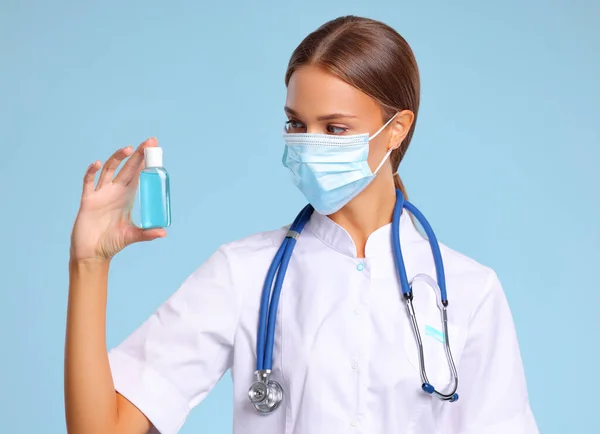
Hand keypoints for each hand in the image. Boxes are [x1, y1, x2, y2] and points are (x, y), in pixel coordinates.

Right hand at [70, 137, 165, 261]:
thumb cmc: (112, 243)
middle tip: (148, 142)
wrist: (92, 253)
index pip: (139, 175)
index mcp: (127, 197)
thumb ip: (147, 233)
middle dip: (137, 155)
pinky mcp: (88, 200)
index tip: (154, 150)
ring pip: (109, 170)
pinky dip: (92, 172)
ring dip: (117, 158)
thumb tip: (164, 233)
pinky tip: (98, 164)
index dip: (146, 163)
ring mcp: (101, 194)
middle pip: (127, 168)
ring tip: (128, 149)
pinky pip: (88, 182)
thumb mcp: (132, 235)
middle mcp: (115, 192)